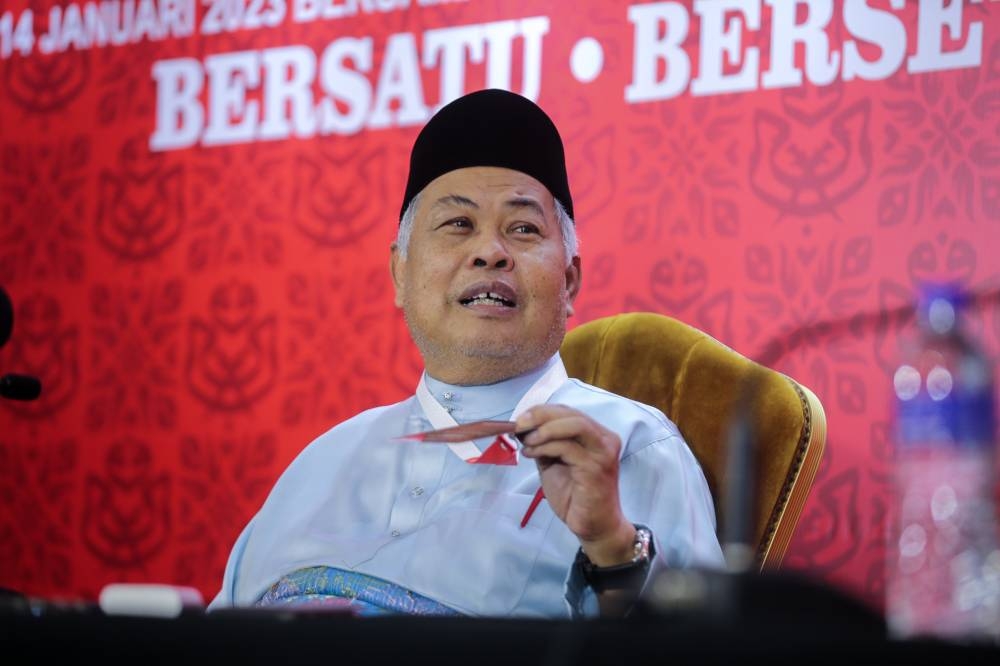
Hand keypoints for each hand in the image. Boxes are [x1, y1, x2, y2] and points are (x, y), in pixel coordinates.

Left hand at [516, 404, 635, 565]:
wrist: (593, 526)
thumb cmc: (575, 496)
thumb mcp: (553, 462)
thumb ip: (544, 444)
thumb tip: (522, 427)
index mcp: (596, 434)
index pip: (568, 412)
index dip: (541, 411)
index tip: (519, 420)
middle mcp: (605, 439)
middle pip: (571, 414)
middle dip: (540, 416)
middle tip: (518, 426)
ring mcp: (603, 452)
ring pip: (574, 425)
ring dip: (544, 430)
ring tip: (527, 443)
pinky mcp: (596, 468)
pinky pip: (568, 448)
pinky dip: (545, 447)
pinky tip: (532, 454)